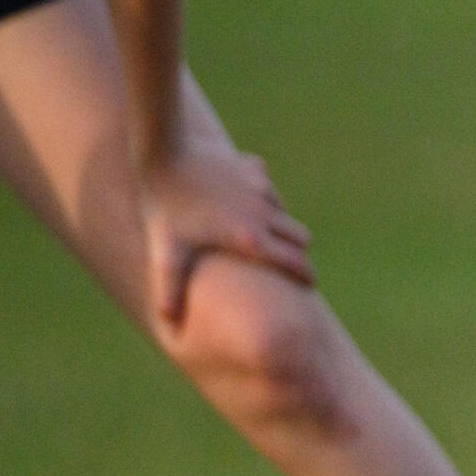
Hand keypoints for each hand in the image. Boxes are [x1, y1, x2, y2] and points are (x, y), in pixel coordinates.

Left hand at [138, 139, 315, 328]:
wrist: (168, 152)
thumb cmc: (165, 207)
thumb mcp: (165, 251)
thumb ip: (169, 287)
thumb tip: (167, 322)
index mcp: (251, 239)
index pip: (295, 262)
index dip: (306, 277)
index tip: (309, 287)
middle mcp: (265, 215)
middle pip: (301, 238)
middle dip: (297, 251)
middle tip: (287, 263)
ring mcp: (262, 190)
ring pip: (286, 214)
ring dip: (281, 226)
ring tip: (260, 235)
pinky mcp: (254, 171)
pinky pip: (269, 190)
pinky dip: (264, 201)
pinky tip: (242, 203)